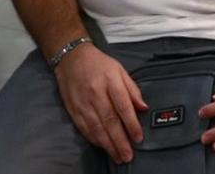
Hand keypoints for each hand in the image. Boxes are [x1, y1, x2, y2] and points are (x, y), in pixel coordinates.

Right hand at [53, 45, 147, 164]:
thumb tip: (143, 107)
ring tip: (118, 156)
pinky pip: (84, 128)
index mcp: (110, 80)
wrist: (71, 58)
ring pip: (96, 128)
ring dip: (108, 145)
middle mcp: (96, 93)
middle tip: (128, 155)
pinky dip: (95, 140)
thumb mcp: (120, 70)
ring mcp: (83, 102)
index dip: (131, 124)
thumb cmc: (98, 64)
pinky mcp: (73, 109)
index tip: (138, 137)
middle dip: (120, 141)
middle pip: (109, 120)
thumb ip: (132, 89)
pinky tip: (103, 147)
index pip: (123, 106)